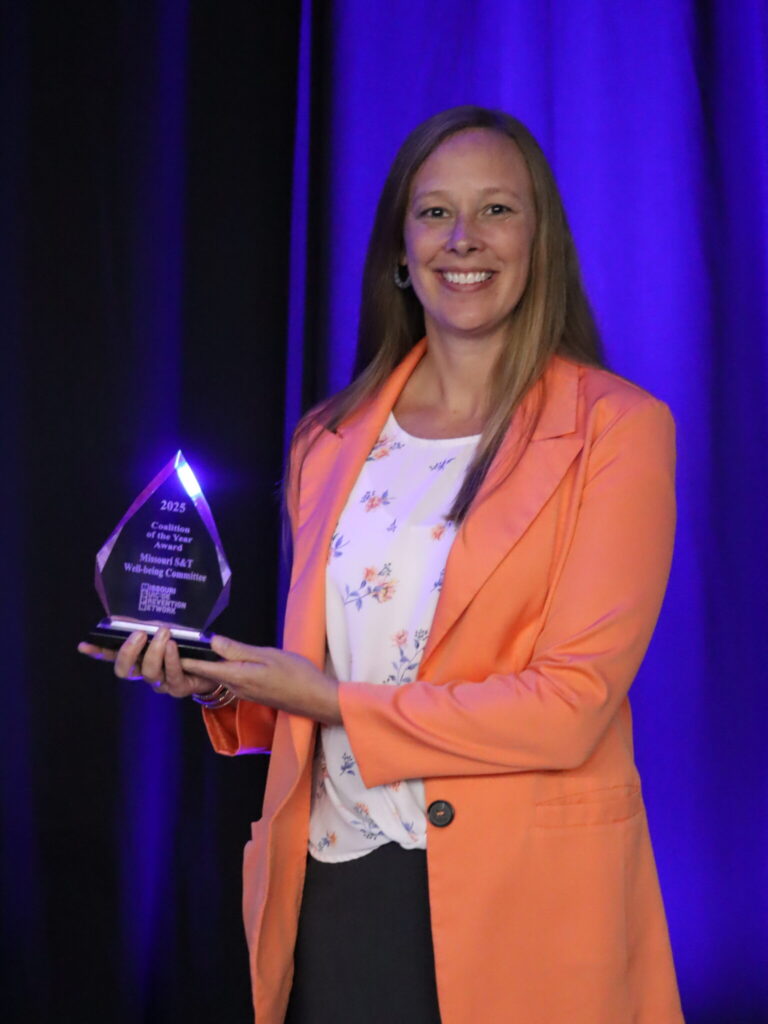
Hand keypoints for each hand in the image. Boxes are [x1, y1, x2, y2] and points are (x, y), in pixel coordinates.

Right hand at [78, 629, 220, 698]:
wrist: (213, 661)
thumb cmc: (185, 642)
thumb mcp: (164, 628)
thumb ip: (145, 624)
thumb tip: (122, 617)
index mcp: (137, 657)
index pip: (111, 655)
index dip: (97, 651)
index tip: (85, 644)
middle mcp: (144, 672)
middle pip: (124, 670)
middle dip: (128, 652)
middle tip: (139, 634)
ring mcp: (160, 682)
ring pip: (148, 672)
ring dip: (155, 651)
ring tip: (164, 633)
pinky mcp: (178, 688)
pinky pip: (171, 676)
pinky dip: (171, 660)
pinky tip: (173, 646)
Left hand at [181, 635, 341, 724]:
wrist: (316, 699)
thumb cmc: (297, 674)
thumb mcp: (268, 655)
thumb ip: (239, 649)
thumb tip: (213, 641)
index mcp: (238, 676)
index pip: (203, 667)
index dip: (184, 657)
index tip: (167, 646)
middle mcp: (236, 687)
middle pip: (207, 674)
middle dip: (189, 662)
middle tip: (174, 643)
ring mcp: (243, 692)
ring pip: (218, 676)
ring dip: (204, 665)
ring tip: (192, 647)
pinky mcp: (252, 692)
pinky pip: (230, 679)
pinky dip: (220, 669)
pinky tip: (221, 657)